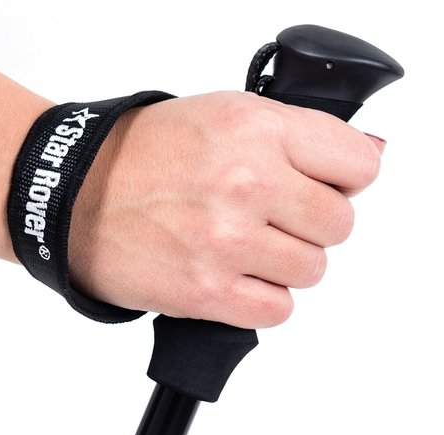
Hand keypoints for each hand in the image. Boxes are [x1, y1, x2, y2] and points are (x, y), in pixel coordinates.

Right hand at [68, 91, 382, 328]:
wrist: (74, 196)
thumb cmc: (143, 156)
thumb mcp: (223, 115)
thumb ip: (298, 136)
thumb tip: (369, 154)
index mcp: (256, 128)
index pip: (360, 165)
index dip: (344, 179)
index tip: (319, 186)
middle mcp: (246, 181)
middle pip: (340, 225)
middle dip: (311, 226)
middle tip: (272, 220)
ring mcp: (227, 241)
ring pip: (312, 271)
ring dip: (285, 266)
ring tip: (245, 249)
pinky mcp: (208, 292)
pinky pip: (277, 310)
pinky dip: (262, 300)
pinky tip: (235, 279)